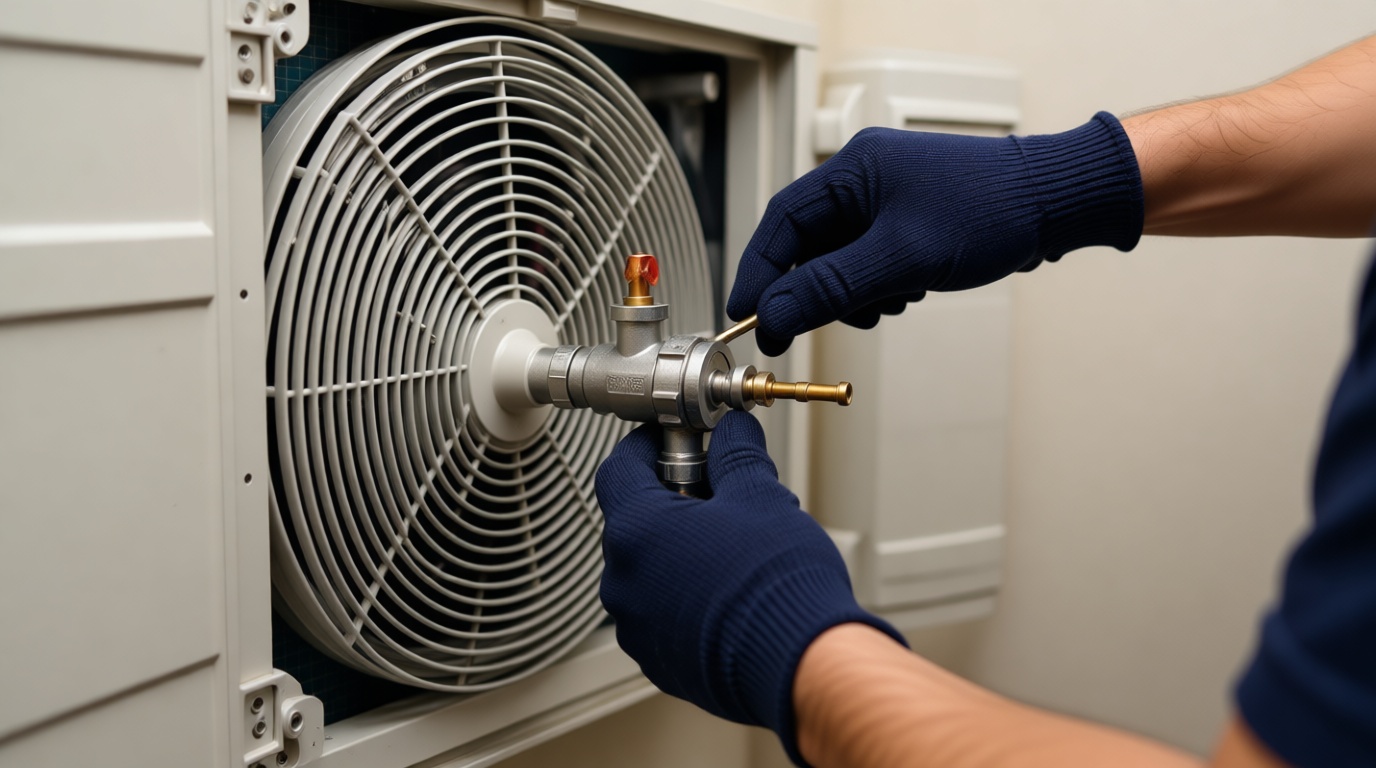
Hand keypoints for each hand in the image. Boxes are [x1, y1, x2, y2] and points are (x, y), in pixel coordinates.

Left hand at [595, 412, 903, 762]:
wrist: (801, 666)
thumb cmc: (777, 585)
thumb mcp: (760, 497)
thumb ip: (736, 456)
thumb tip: (732, 432)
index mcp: (637, 530)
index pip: (619, 469)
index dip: (645, 447)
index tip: (669, 441)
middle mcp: (623, 581)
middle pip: (633, 521)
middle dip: (671, 501)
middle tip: (716, 494)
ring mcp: (637, 627)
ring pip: (648, 570)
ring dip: (679, 552)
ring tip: (732, 549)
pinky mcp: (659, 661)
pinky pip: (661, 614)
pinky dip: (686, 596)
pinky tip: (730, 592)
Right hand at [727, 113, 1143, 354]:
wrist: (1057, 203)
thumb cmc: (990, 212)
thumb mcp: (900, 258)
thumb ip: (830, 287)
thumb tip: (775, 313)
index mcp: (852, 170)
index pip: (781, 223)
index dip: (758, 271)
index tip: (744, 314)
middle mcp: (864, 180)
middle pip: (808, 245)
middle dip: (814, 289)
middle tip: (811, 326)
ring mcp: (887, 200)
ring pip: (839, 260)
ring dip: (851, 293)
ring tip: (887, 302)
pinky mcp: (908, 221)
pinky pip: (869, 261)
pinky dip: (878, 286)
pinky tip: (908, 292)